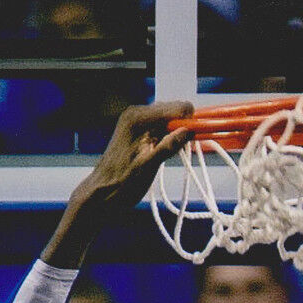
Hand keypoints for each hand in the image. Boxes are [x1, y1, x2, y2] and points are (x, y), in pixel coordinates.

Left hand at [43, 103, 193, 266]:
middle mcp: (136, 114)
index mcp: (138, 119)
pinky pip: (158, 128)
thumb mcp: (148, 167)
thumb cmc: (121, 184)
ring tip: (178, 151)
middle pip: (172, 111)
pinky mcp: (135, 131)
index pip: (176, 108)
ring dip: (176, 133)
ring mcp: (135, 121)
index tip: (202, 136)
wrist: (100, 194)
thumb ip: (168, 146)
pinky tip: (167, 151)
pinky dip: (167, 137)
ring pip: (167, 120)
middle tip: (189, 147)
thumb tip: (188, 131)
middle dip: (184, 126)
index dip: (191, 121)